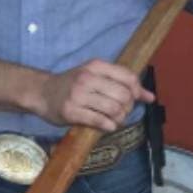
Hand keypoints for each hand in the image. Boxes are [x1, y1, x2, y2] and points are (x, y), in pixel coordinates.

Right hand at [36, 59, 154, 131]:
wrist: (42, 93)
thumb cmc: (72, 85)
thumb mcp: (94, 76)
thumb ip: (121, 83)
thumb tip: (150, 97)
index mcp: (95, 66)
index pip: (128, 77)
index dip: (137, 91)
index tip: (134, 98)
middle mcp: (86, 78)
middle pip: (124, 96)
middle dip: (127, 107)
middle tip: (121, 111)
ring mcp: (78, 95)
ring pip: (114, 110)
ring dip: (119, 119)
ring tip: (113, 119)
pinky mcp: (71, 112)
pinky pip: (101, 122)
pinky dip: (109, 126)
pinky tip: (106, 124)